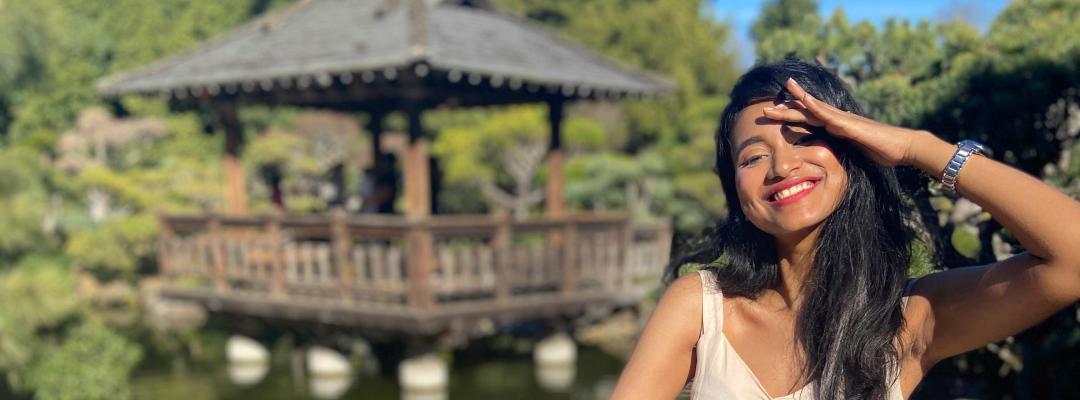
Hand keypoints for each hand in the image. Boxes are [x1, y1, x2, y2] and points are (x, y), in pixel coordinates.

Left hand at [762, 78, 921, 166]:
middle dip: (785, 110)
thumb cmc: (880, 151)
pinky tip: (804, 101)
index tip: (775, 115)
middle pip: (806, 112)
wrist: (901, 148)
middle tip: (765, 109)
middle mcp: (837, 119)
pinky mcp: (850, 124)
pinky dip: (816, 107)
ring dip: (795, 103)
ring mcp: (842, 120)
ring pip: (814, 109)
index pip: (808, 120)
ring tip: (779, 98)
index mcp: (835, 127)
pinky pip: (829, 114)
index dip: (791, 117)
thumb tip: (829, 155)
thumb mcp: (853, 152)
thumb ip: (840, 149)